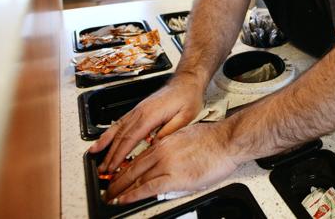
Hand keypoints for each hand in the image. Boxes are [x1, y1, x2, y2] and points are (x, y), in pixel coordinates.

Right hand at [89, 75, 203, 173]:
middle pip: (120, 135)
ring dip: (105, 143)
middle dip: (109, 154)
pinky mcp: (138, 109)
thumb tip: (156, 145)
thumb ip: (170, 131)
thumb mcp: (186, 116)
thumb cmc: (188, 97)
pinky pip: (120, 121)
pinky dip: (110, 131)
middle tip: (102, 169)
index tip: (113, 167)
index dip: (119, 155)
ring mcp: (138, 110)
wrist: (186, 81)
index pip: (130, 138)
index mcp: (150, 115)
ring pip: (117, 128)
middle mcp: (140, 112)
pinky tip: (104, 139)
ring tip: (94, 154)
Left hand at [105, 122, 239, 203]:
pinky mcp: (173, 178)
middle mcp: (161, 151)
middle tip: (108, 189)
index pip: (138, 157)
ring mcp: (166, 164)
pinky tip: (123, 199)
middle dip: (117, 180)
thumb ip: (174, 145)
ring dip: (120, 189)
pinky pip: (147, 188)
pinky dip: (132, 194)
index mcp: (165, 141)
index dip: (125, 168)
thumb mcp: (187, 135)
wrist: (227, 141)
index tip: (117, 174)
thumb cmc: (214, 139)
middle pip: (133, 168)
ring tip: (111, 197)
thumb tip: (168, 155)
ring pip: (136, 178)